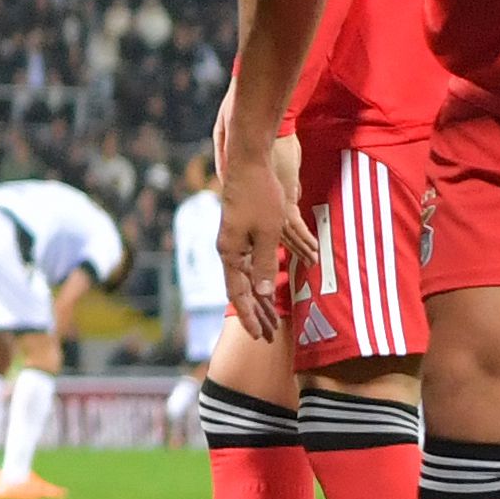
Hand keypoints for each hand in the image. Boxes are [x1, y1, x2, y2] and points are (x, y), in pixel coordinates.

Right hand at [215, 128, 312, 342]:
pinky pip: (249, 263)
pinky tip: (268, 286)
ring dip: (259, 298)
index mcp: (230, 252)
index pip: (237, 292)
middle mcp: (228, 249)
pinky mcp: (242, 231)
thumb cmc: (260, 196)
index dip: (249, 315)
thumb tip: (261, 294)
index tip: (258, 335)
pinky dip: (260, 278)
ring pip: (245, 277)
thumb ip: (264, 265)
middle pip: (240, 288)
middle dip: (255, 313)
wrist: (249, 163)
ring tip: (271, 318)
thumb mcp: (268, 234)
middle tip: (268, 334)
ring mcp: (234, 240)